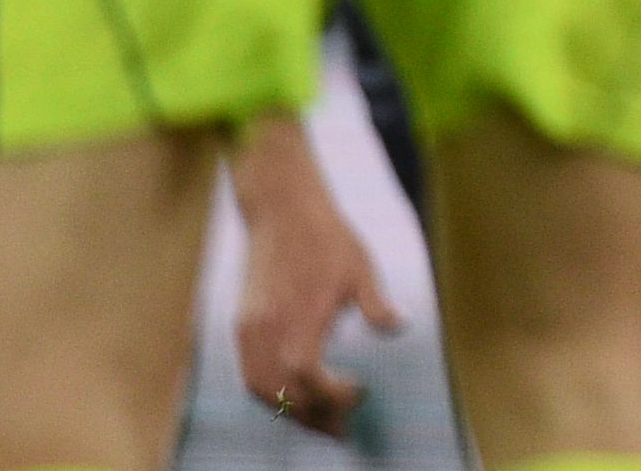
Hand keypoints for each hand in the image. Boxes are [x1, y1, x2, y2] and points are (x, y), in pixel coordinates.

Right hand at [233, 160, 402, 436]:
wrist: (281, 211)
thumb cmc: (327, 237)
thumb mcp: (361, 265)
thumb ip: (376, 303)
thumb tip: (399, 328)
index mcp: (300, 315)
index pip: (308, 375)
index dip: (332, 395)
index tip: (360, 392)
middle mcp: (267, 329)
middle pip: (283, 393)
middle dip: (313, 417)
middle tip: (343, 429)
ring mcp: (250, 330)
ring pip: (261, 390)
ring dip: (290, 411)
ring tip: (320, 420)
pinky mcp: (242, 326)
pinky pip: (249, 375)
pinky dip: (270, 395)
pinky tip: (295, 396)